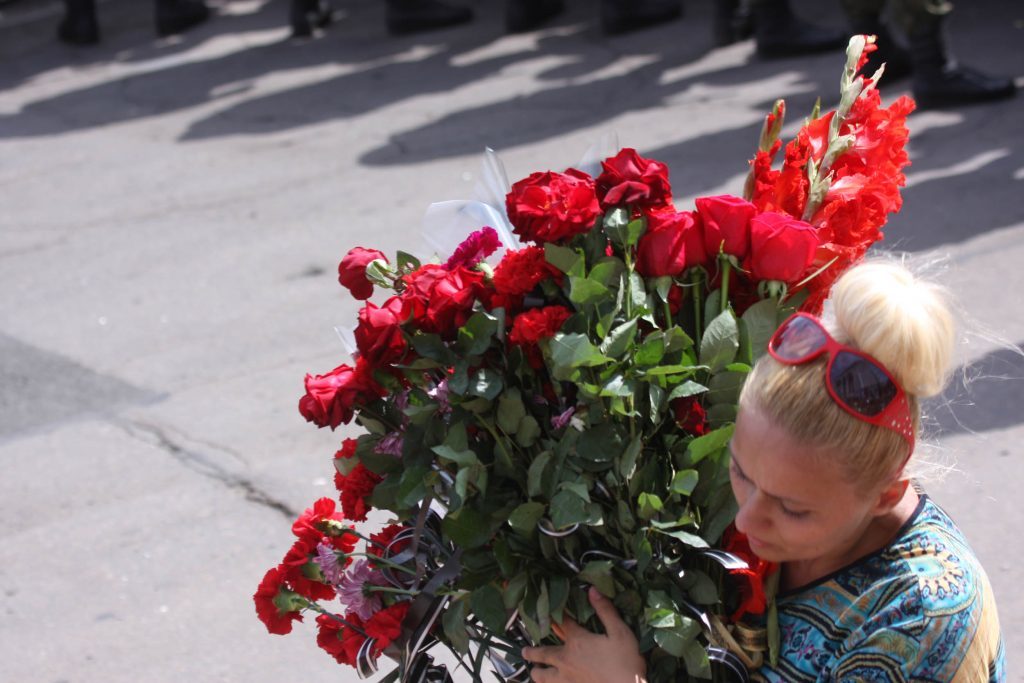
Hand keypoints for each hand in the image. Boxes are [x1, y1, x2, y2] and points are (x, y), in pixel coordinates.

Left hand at [521, 587, 645, 682]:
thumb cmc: (626, 662)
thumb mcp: (620, 632)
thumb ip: (605, 611)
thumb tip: (592, 589)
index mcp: (577, 641)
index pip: (563, 624)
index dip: (558, 617)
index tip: (551, 612)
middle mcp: (566, 660)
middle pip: (543, 653)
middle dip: (532, 652)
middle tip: (524, 651)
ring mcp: (566, 679)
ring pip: (543, 677)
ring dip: (537, 673)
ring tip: (534, 671)